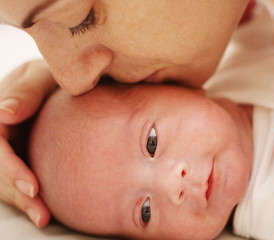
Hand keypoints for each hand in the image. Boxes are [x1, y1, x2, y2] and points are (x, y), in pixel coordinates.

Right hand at [0, 59, 56, 226]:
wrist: (67, 85)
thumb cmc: (56, 76)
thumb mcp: (43, 76)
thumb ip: (28, 91)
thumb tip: (2, 111)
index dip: (9, 169)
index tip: (33, 188)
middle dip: (15, 192)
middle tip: (41, 213)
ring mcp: (7, 146)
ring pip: (2, 180)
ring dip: (20, 201)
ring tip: (43, 217)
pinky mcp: (19, 156)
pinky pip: (14, 180)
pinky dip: (26, 197)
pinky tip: (44, 211)